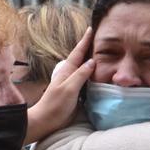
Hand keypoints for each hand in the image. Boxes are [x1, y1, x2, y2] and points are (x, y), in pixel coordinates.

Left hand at [25, 28, 95, 143]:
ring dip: (92, 60)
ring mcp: (73, 83)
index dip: (85, 40)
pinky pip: (86, 79)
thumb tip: (92, 61)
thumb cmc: (56, 104)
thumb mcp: (69, 88)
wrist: (46, 121)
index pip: (78, 52)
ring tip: (103, 52)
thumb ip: (80, 74)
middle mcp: (70, 74)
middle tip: (101, 37)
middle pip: (82, 57)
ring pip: (85, 68)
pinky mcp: (75, 93)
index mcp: (67, 70)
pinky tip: (98, 73)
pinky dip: (93, 73)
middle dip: (90, 47)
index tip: (92, 28)